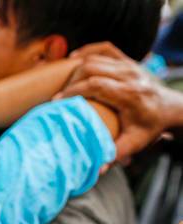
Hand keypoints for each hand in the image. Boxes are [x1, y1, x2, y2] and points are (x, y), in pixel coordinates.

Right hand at [56, 42, 181, 163]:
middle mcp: (129, 75)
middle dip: (71, 81)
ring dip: (76, 69)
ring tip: (65, 84)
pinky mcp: (128, 60)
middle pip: (91, 67)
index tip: (56, 101)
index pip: (95, 84)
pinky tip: (74, 57)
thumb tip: (95, 170)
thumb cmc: (150, 126)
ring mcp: (129, 65)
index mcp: (129, 94)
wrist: (171, 109)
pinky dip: (87, 50)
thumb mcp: (134, 143)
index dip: (73, 91)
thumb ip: (114, 154)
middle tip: (60, 95)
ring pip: (95, 57)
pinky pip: (104, 48)